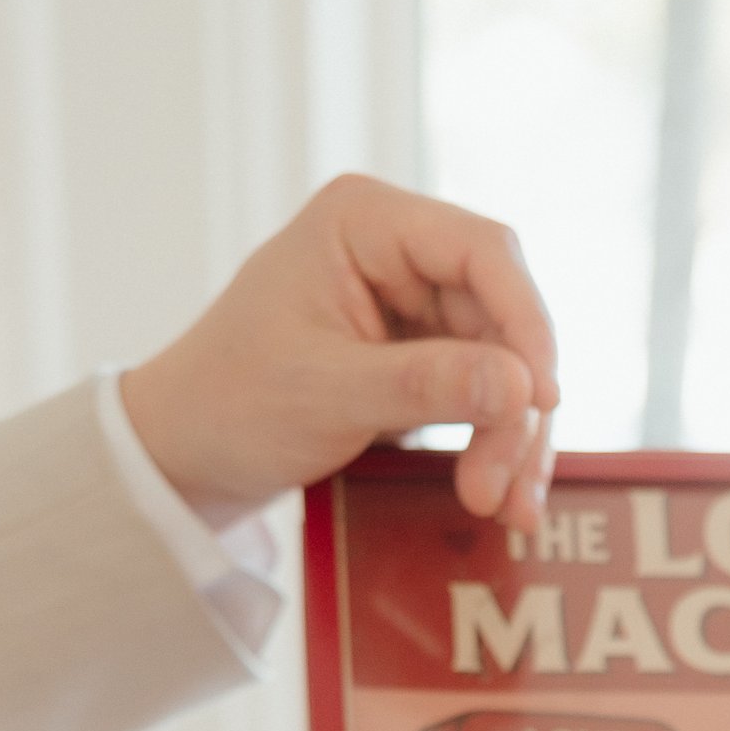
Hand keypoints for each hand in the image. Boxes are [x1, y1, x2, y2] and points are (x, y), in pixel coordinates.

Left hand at [119, 175, 559, 533]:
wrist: (186, 452)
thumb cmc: (232, 404)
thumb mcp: (328, 394)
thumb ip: (427, 384)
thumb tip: (525, 387)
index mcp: (366, 220)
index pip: (483, 251)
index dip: (527, 322)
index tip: (543, 399)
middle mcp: (397, 249)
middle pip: (501, 315)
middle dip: (515, 407)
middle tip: (507, 491)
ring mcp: (411, 302)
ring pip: (501, 362)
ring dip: (513, 437)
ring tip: (506, 510)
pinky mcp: (417, 354)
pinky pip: (479, 392)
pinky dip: (493, 443)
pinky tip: (496, 494)